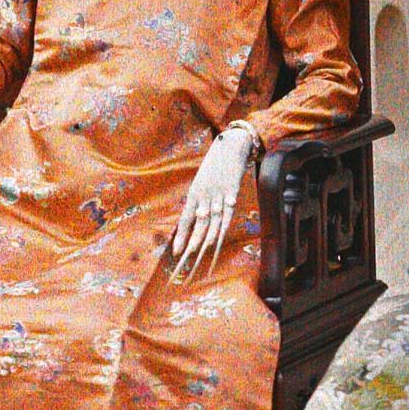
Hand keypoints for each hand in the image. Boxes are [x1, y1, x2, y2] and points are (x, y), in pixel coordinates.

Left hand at [171, 125, 254, 280]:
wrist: (231, 145)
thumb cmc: (215, 164)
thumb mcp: (202, 181)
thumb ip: (200, 200)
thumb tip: (197, 217)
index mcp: (194, 194)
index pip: (186, 220)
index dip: (181, 238)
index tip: (175, 254)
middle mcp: (204, 197)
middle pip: (197, 227)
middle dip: (190, 248)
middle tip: (183, 264)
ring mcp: (219, 197)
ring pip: (211, 226)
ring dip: (204, 245)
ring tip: (198, 262)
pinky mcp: (232, 195)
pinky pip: (227, 218)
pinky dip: (222, 232)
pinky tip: (218, 245)